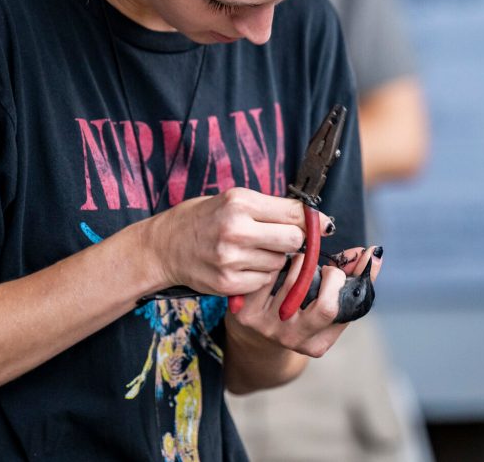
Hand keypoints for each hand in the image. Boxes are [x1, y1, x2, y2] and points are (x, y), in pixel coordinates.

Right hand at [141, 187, 333, 297]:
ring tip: (252, 251)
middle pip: (294, 240)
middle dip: (293, 241)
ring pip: (280, 263)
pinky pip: (264, 281)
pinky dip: (260, 276)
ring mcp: (231, 258)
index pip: (294, 213)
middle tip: (279, 239)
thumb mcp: (234, 200)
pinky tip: (242, 266)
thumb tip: (317, 220)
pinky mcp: (228, 282)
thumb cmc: (203, 219)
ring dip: (274, 259)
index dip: (311, 221)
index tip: (318, 225)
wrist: (165, 246)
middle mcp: (236, 229)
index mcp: (240, 202)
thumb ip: (273, 208)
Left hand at [225, 245, 382, 356]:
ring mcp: (268, 328)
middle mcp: (292, 340)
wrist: (256, 330)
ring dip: (301, 262)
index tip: (337, 268)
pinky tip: (278, 264)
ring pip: (293, 281)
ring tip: (299, 262)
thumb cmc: (302, 309)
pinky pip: (269, 276)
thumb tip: (375, 252)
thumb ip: (354, 278)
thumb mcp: (329, 301)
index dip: (339, 279)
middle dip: (327, 272)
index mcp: (317, 344)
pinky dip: (278, 263)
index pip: (335, 307)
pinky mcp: (247, 314)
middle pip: (320, 302)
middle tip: (321, 263)